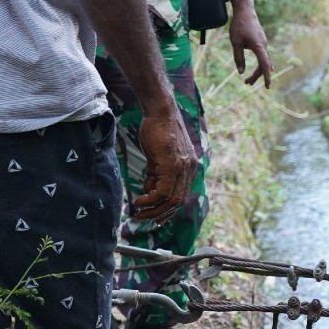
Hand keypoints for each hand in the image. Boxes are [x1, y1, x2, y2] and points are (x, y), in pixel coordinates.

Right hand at [133, 107, 197, 223]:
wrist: (159, 110)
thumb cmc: (156, 130)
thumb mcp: (157, 156)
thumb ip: (156, 174)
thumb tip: (150, 191)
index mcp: (188, 167)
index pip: (181, 195)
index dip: (168, 210)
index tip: (155, 217)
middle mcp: (189, 168)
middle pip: (178, 201)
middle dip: (159, 213)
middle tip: (143, 217)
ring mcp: (183, 166)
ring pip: (172, 199)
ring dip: (154, 209)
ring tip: (139, 211)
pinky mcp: (173, 164)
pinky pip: (164, 190)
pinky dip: (152, 199)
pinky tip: (140, 200)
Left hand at [228, 0, 273, 88]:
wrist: (245, 10)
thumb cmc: (239, 25)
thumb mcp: (235, 42)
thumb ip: (238, 57)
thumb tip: (240, 72)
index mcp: (258, 46)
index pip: (264, 65)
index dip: (266, 76)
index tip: (268, 86)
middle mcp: (263, 45)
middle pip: (263, 65)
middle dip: (256, 76)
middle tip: (247, 83)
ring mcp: (263, 42)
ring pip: (263, 60)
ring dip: (257, 70)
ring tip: (248, 79)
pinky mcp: (261, 40)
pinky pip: (263, 55)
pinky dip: (260, 63)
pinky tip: (259, 66)